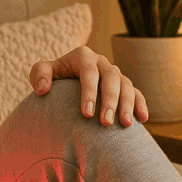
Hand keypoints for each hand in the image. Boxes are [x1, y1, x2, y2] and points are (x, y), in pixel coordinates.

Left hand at [29, 46, 148, 126]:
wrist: (65, 82)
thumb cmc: (53, 78)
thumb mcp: (41, 72)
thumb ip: (39, 75)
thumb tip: (42, 89)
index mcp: (83, 56)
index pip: (89, 72)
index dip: (89, 92)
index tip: (86, 114)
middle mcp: (101, 62)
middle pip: (111, 78)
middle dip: (110, 101)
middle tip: (105, 123)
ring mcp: (115, 73)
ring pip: (126, 85)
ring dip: (127, 104)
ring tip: (125, 125)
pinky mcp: (124, 85)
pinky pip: (136, 92)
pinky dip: (141, 104)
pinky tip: (142, 119)